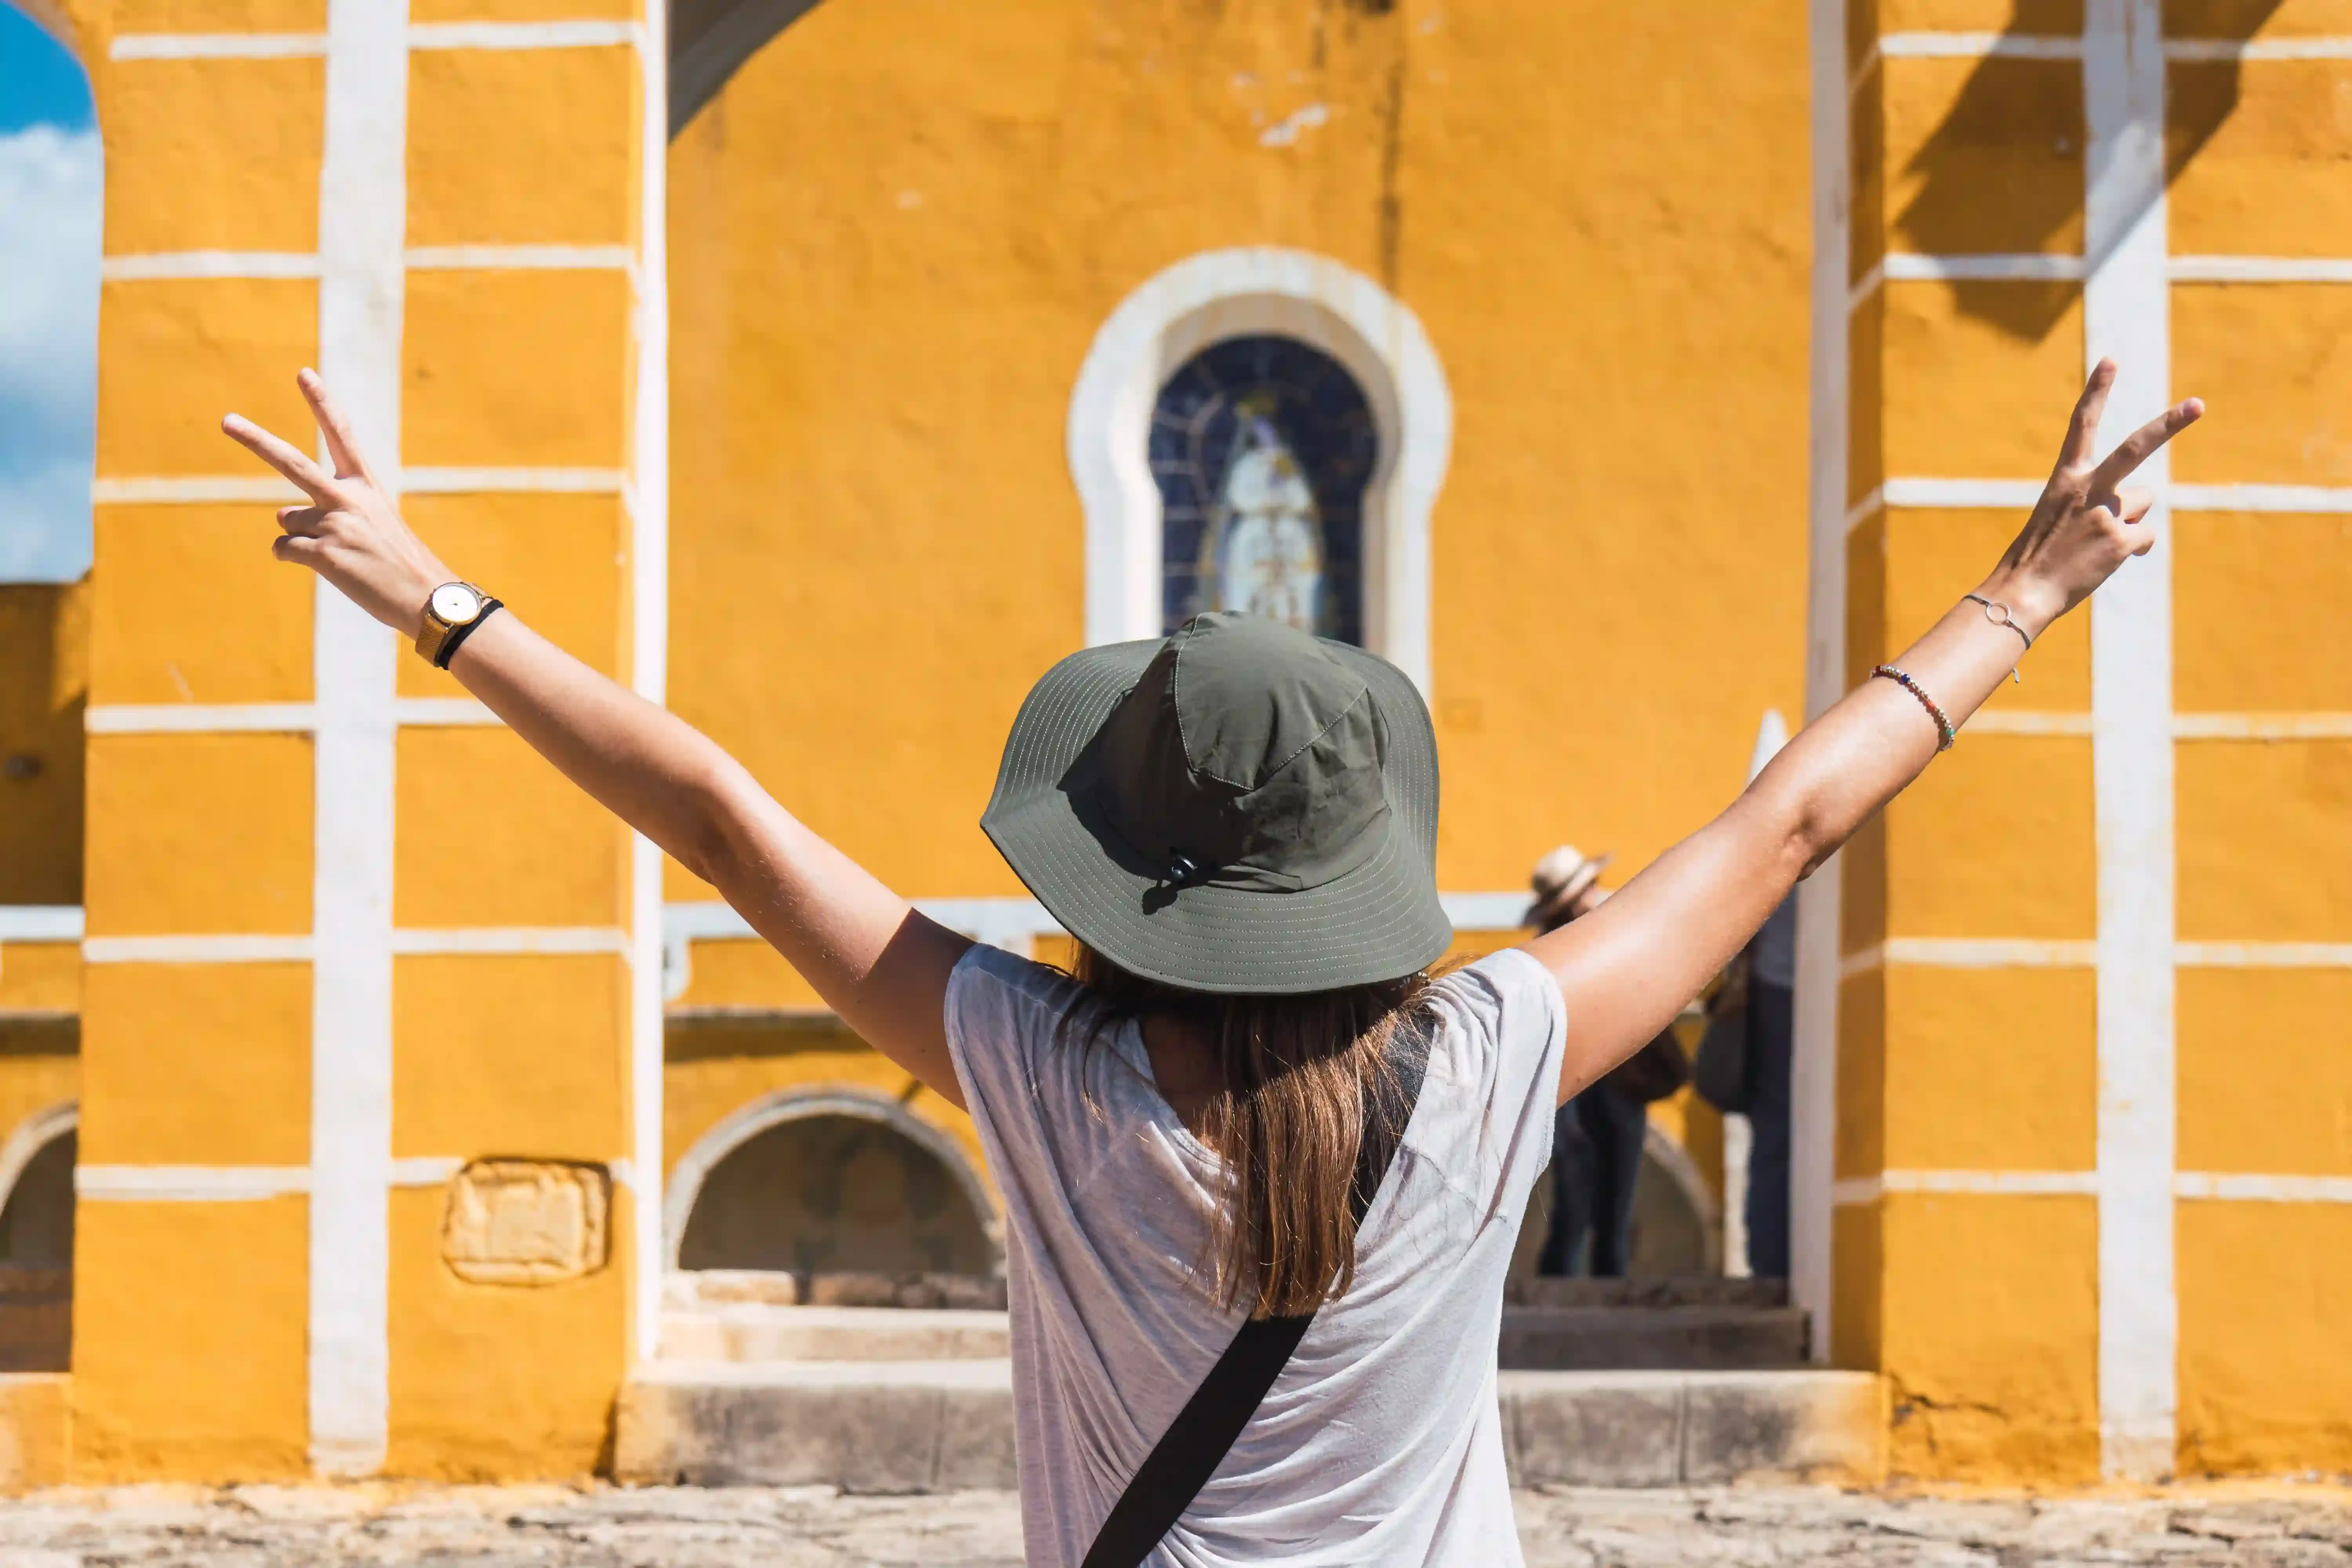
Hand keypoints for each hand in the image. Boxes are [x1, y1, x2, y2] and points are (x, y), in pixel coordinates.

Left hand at [221, 370, 452, 638]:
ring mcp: (335, 525)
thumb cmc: (400, 564)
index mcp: (367, 487)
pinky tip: (333, 569)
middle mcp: (349, 499)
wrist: (427, 599)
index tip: (303, 375)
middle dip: (255, 440)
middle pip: (292, 462)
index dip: (322, 403)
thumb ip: (325, 512)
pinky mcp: (323, 554)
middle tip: (226, 421)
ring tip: (342, 556)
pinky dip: (296, 559)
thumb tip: (278, 515)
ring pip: (288, 521)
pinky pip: (284, 549)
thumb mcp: (369, 527)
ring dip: (303, 539)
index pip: (342, 436)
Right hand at [1982, 359, 2202, 634]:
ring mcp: (2106, 514)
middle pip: (2135, 448)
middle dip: (2171, 424)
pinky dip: (2133, 549)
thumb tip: (2141, 507)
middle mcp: (2088, 489)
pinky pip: (2145, 537)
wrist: (2024, 592)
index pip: (2082, 425)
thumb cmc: (2039, 555)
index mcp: (2065, 478)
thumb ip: (2098, 499)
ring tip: (2097, 542)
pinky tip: (2108, 561)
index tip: (2112, 360)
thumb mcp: (2061, 516)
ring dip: (2129, 520)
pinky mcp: (2121, 541)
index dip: (2097, 391)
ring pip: (2142, 503)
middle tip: (2199, 405)